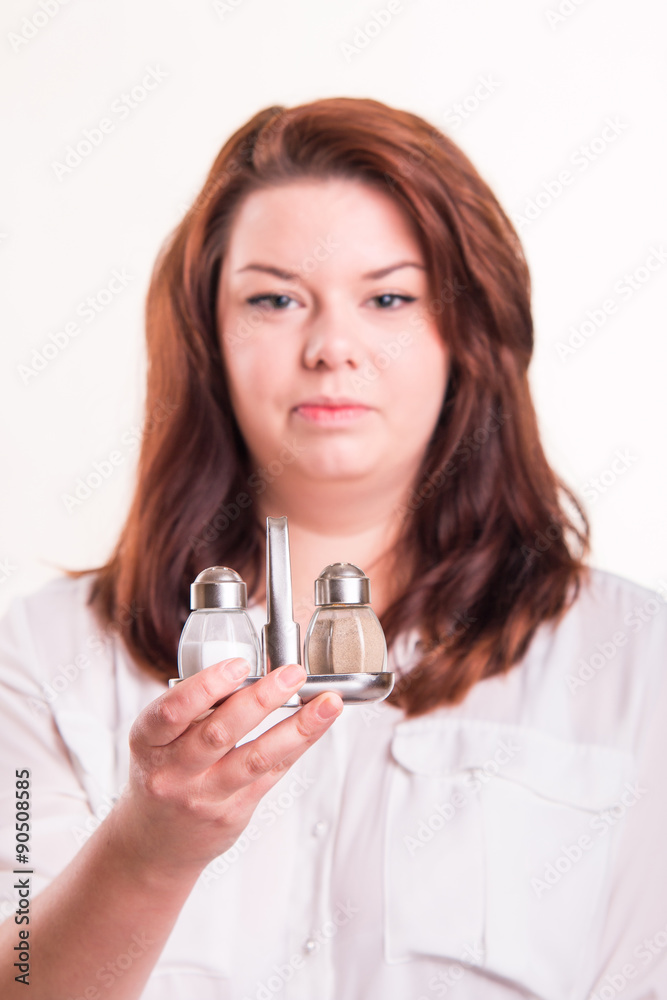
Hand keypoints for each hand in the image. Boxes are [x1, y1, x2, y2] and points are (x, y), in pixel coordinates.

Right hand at [112, 658, 342, 878]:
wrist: (154, 843)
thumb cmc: (162, 775)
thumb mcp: (156, 740)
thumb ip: (193, 710)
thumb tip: (249, 671)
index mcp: (148, 742)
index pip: (172, 710)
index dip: (207, 686)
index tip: (240, 665)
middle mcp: (173, 772)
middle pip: (220, 732)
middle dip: (262, 698)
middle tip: (292, 674)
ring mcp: (204, 796)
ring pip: (255, 758)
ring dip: (296, 727)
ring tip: (326, 703)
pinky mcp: (233, 812)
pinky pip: (272, 773)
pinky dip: (298, 745)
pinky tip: (318, 725)